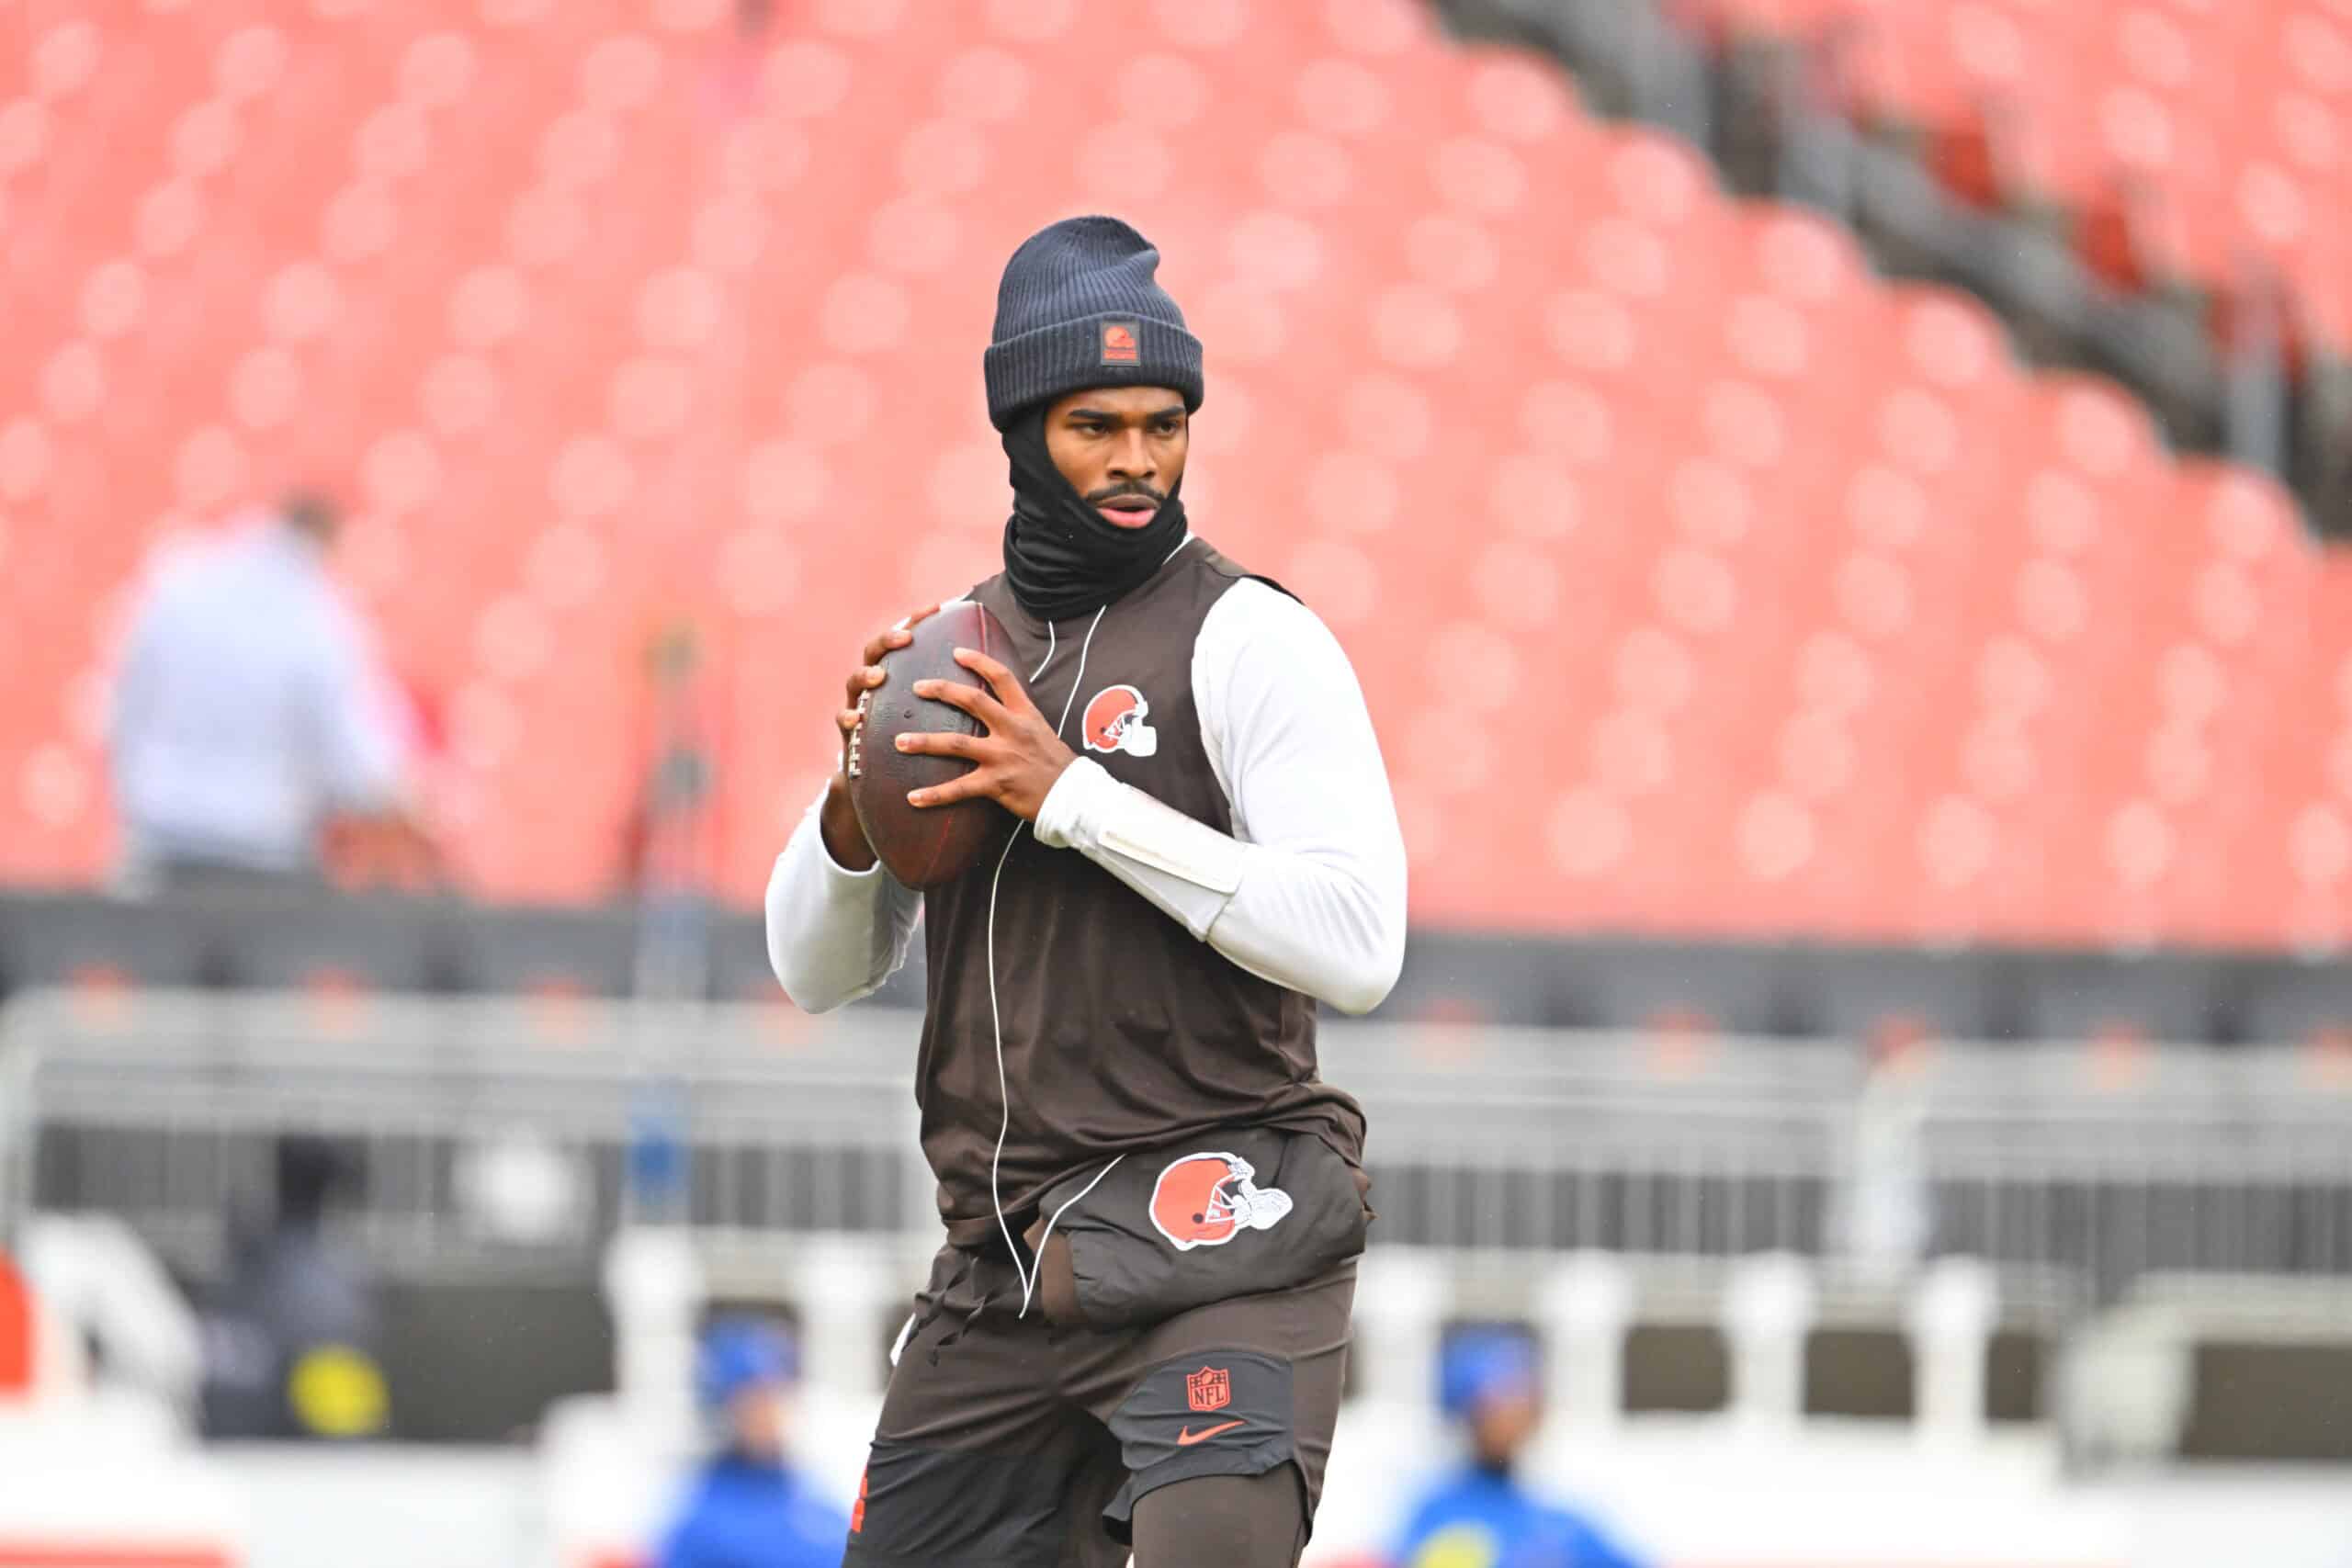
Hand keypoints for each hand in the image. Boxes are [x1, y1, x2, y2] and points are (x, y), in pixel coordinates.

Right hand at [819, 605, 938, 869]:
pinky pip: (843, 722)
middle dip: (887, 640)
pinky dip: (847, 719)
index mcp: (898, 674)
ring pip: (853, 682)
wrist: (885, 782)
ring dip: (864, 676)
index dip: (919, 620)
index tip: (936, 607)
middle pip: (874, 651)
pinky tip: (855, 721)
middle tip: (905, 638)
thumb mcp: (938, 716)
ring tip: (878, 677)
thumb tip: (993, 669)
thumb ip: (956, 694)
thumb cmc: (918, 741)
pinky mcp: (848, 732)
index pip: (906, 639)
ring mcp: (858, 705)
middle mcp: (875, 684)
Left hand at [896, 647, 1077, 821]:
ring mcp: (1003, 756)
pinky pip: (960, 789)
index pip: (1002, 678)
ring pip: (957, 743)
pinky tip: (912, 797)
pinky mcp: (997, 784)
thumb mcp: (1043, 732)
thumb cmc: (1059, 766)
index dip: (978, 661)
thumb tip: (999, 709)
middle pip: (973, 701)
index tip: (956, 651)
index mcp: (1025, 714)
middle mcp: (1012, 730)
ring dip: (924, 741)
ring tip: (899, 741)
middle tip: (916, 687)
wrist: (1075, 797)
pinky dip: (935, 794)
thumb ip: (1019, 719)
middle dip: (942, 690)